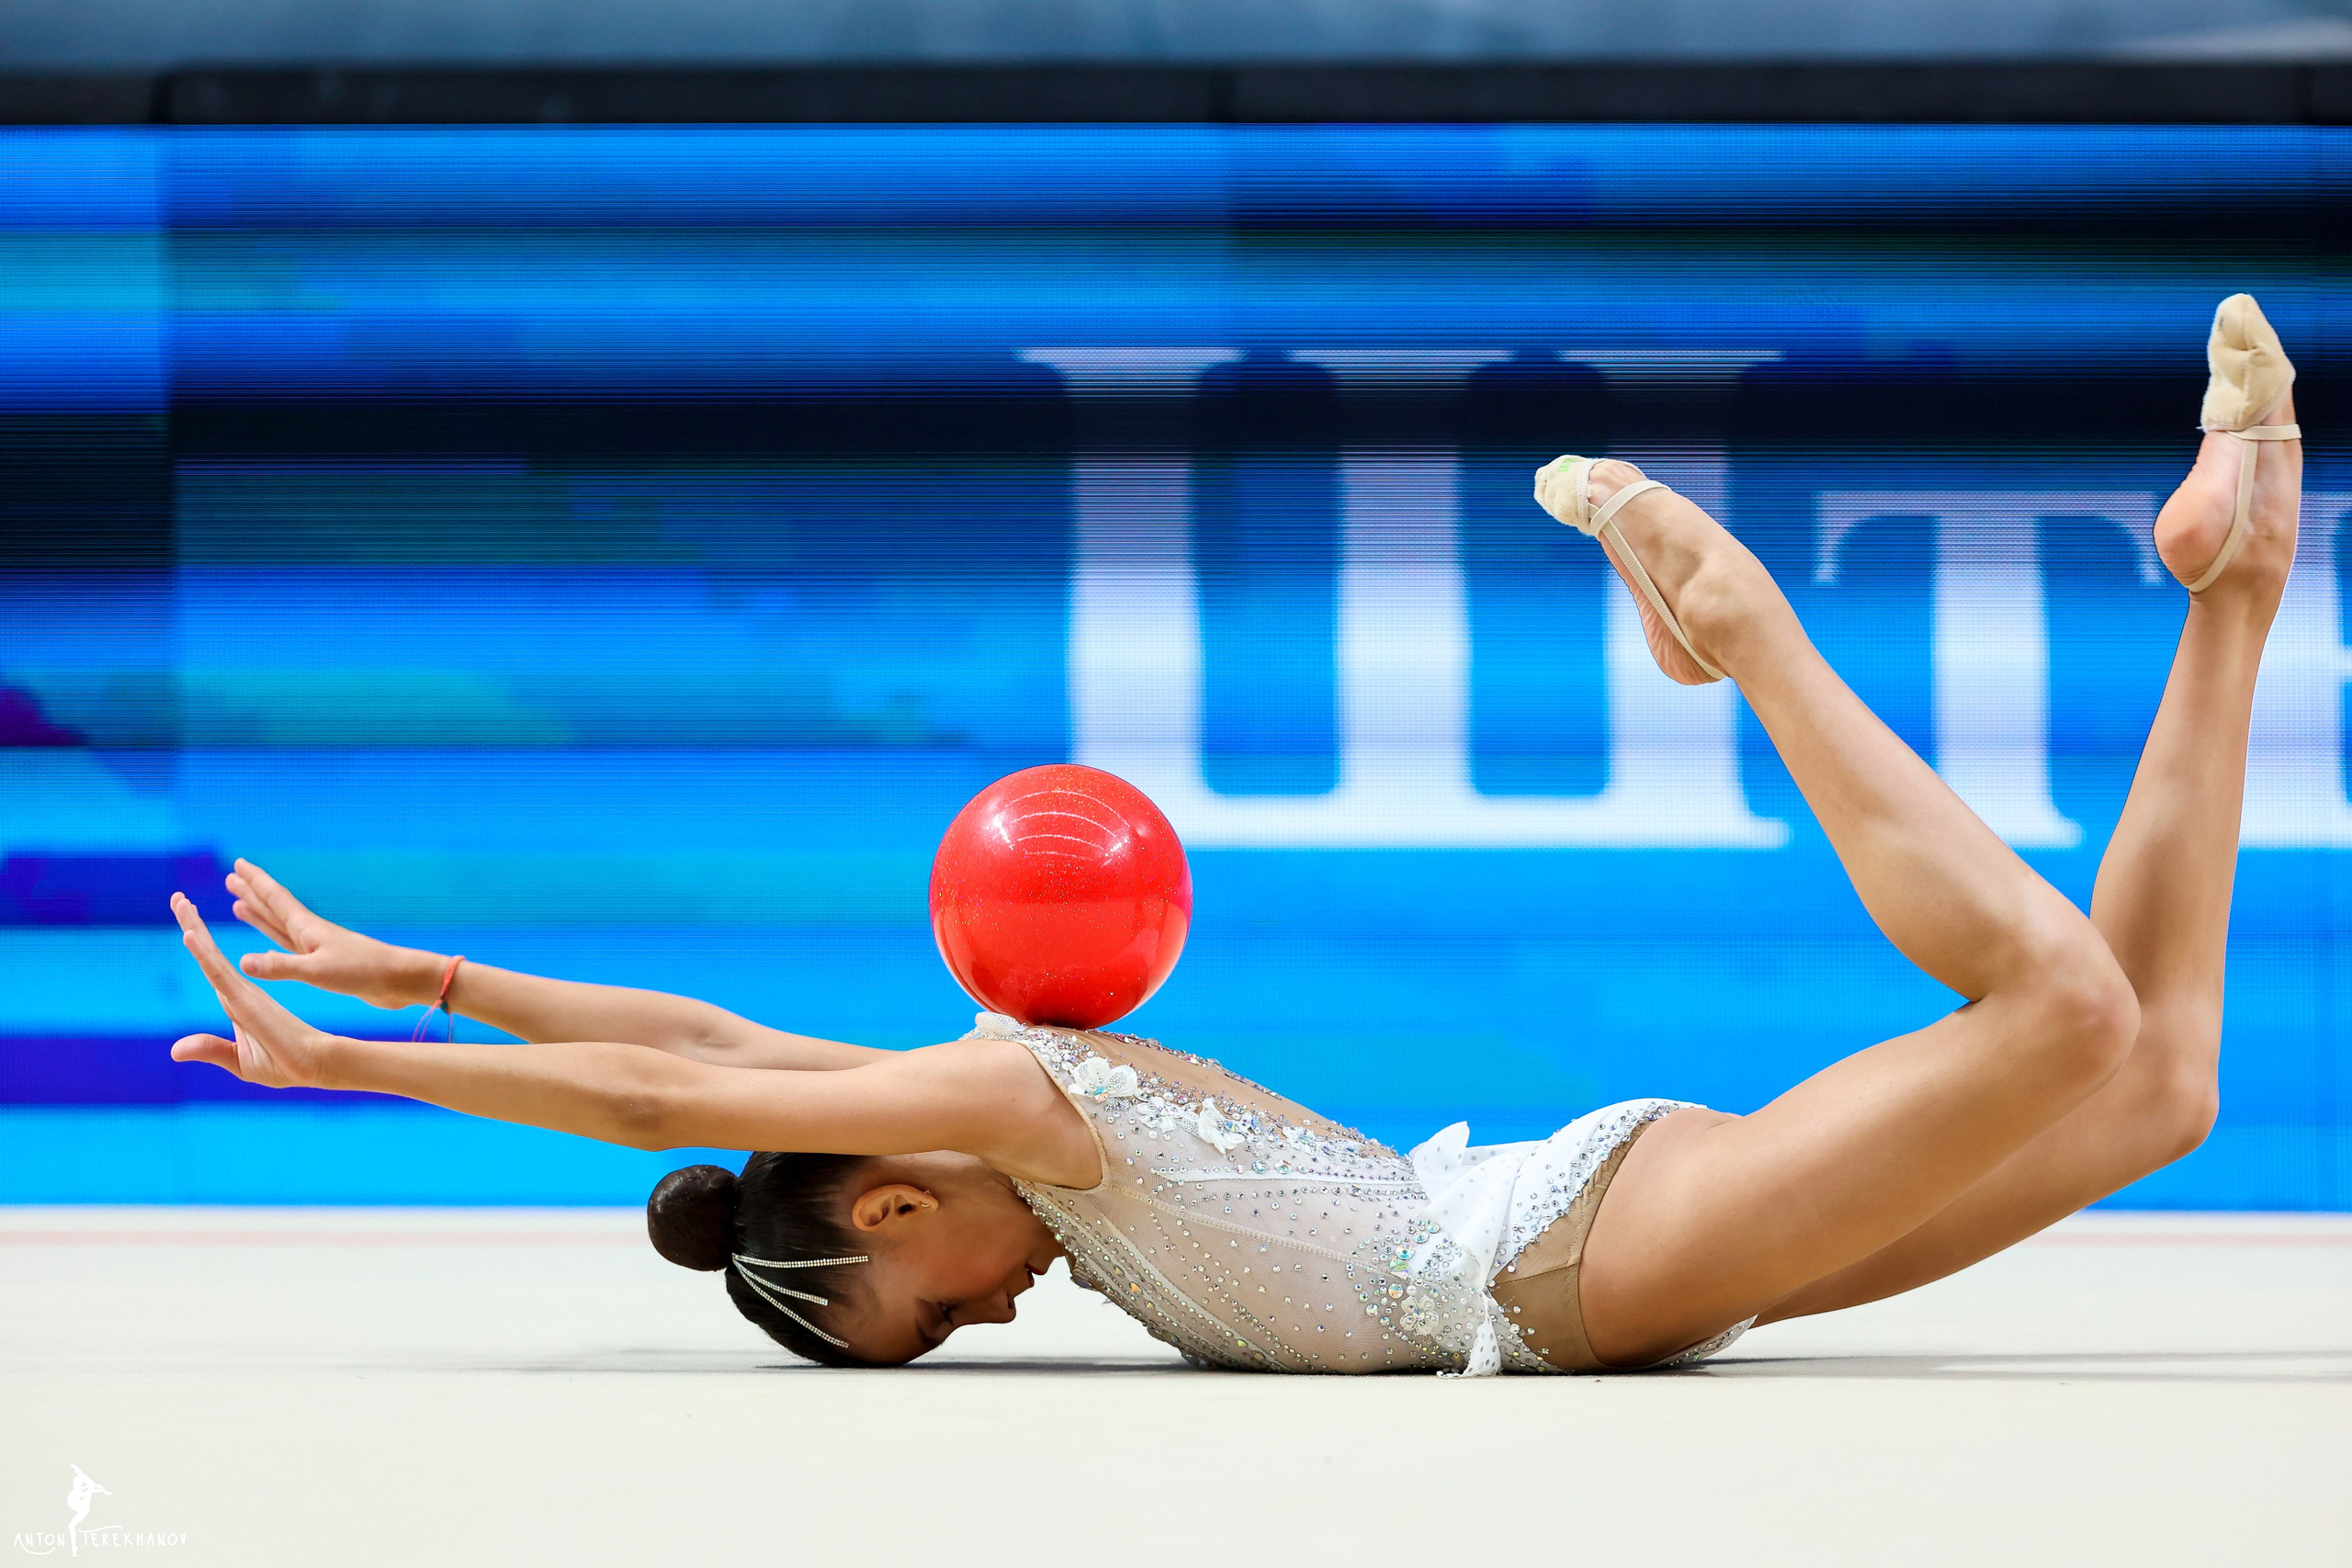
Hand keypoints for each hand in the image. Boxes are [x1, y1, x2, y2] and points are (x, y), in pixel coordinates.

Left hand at [170, 892, 336, 1088]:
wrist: (313, 1066)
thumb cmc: (284, 1065)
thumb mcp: (240, 1061)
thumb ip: (210, 1050)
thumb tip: (175, 1051)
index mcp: (238, 1002)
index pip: (211, 967)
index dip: (198, 942)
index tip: (186, 919)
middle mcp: (239, 991)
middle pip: (208, 953)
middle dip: (192, 923)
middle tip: (177, 898)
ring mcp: (243, 993)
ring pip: (210, 956)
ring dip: (194, 927)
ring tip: (180, 901)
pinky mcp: (246, 1000)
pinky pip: (219, 973)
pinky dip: (204, 953)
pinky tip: (190, 936)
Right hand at [226, 858, 439, 1009]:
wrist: (399, 981)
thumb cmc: (363, 972)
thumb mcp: (317, 972)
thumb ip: (280, 966)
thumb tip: (241, 961)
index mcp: (308, 928)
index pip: (275, 898)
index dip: (255, 882)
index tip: (238, 864)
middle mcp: (310, 933)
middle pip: (274, 908)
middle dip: (252, 893)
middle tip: (231, 878)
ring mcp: (317, 947)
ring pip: (280, 927)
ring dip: (259, 915)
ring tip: (239, 905)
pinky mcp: (325, 964)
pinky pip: (290, 948)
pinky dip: (274, 942)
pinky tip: (267, 946)